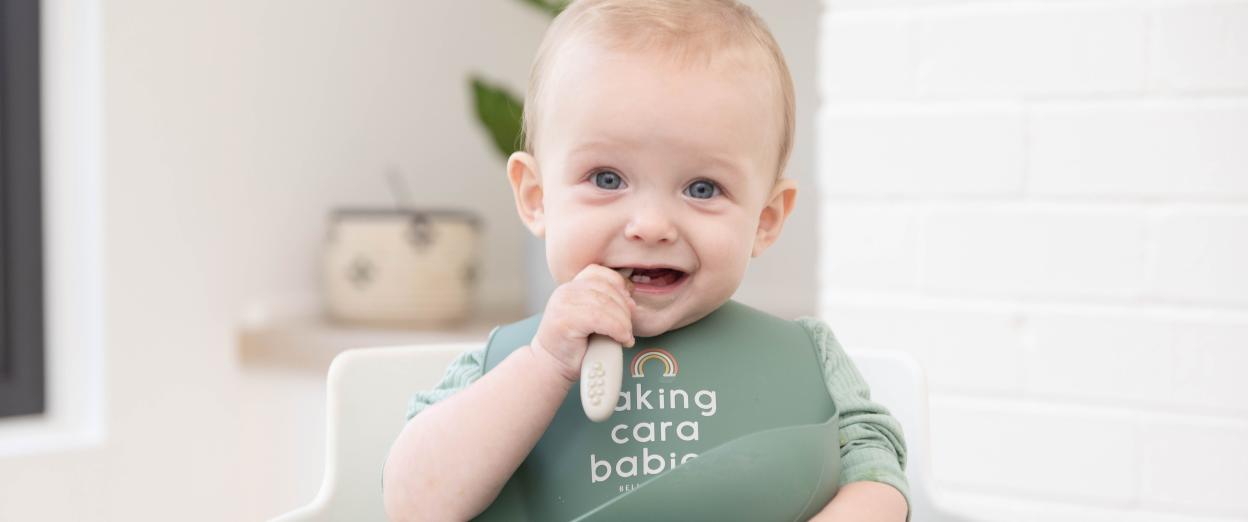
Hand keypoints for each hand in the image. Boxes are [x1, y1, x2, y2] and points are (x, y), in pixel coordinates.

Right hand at [531, 264, 635, 382]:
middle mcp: (565, 291)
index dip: (619, 285)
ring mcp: (563, 304)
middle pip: (606, 289)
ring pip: (606, 304)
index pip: (599, 273)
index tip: (629, 305)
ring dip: (623, 322)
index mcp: (571, 287)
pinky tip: (622, 340)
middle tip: (628, 328)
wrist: (550, 367)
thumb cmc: (574, 347)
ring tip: (625, 337)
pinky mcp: (566, 321)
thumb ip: (605, 305)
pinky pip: (601, 318)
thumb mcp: (592, 319)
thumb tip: (631, 300)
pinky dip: (618, 330)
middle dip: (624, 309)